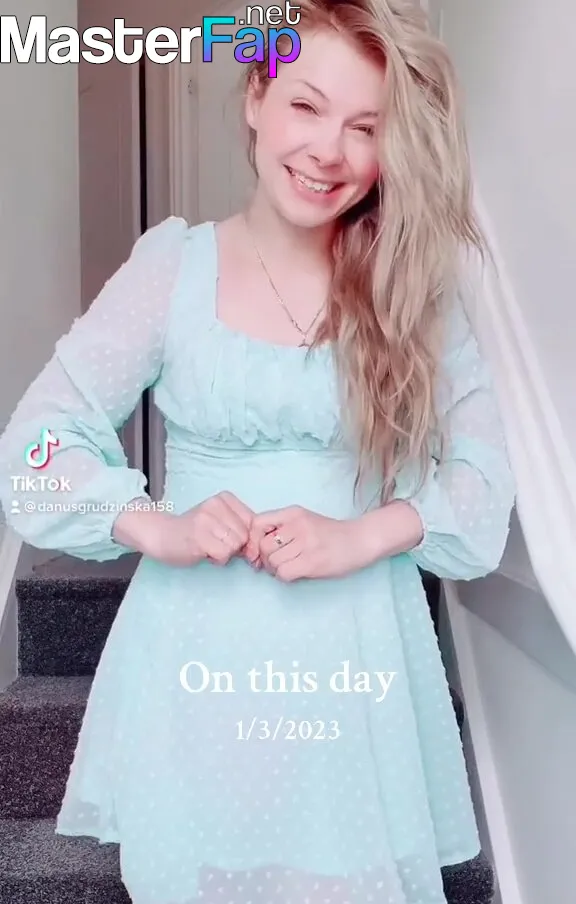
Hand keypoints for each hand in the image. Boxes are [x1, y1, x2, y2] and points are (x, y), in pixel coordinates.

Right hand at [148, 491, 256, 567]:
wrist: (161, 535)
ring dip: (225, 553)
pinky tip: (204, 552)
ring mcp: (207, 519)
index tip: (231, 542)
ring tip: (209, 547)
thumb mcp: (220, 523)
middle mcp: (216, 504)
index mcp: (225, 498)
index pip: (253, 522)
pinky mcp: (199, 536)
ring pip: (235, 546)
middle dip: (234, 547)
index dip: (246, 538)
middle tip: (215, 544)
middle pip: (245, 536)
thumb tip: (258, 553)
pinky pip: (223, 554)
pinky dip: (217, 559)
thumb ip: (241, 531)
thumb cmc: (194, 532)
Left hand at [247, 505, 373, 581]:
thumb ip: (282, 529)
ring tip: (288, 567)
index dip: (253, 539)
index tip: (259, 550)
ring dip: (276, 569)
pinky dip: (285, 577)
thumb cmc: (330, 533)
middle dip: (265, 559)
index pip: (257, 523)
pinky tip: (295, 573)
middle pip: (263, 546)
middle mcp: (297, 525)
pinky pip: (284, 573)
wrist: (360, 539)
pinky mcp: (312, 561)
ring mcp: (305, 543)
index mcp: (293, 513)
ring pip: (272, 561)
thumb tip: (254, 550)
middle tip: (276, 563)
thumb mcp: (305, 521)